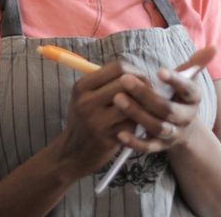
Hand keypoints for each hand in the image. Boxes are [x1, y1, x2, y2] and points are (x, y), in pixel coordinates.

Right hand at [55, 60, 149, 175]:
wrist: (73, 153)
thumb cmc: (85, 121)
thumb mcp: (85, 97)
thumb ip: (107, 83)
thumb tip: (139, 75)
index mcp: (81, 86)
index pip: (118, 67)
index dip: (135, 71)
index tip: (141, 79)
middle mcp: (86, 102)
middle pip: (126, 83)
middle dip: (142, 87)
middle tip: (148, 94)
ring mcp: (96, 121)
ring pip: (132, 104)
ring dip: (141, 106)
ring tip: (141, 110)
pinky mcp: (106, 139)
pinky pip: (131, 124)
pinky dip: (136, 124)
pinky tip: (132, 126)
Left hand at [111, 65, 204, 152]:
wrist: (183, 127)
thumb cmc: (179, 96)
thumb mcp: (187, 79)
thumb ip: (195, 63)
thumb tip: (213, 47)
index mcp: (193, 98)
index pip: (188, 89)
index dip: (175, 80)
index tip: (159, 71)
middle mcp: (186, 117)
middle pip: (168, 109)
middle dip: (146, 95)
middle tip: (125, 80)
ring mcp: (174, 133)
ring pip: (158, 127)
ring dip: (137, 114)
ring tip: (118, 98)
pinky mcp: (161, 146)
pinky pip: (149, 147)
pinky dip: (135, 142)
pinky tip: (120, 132)